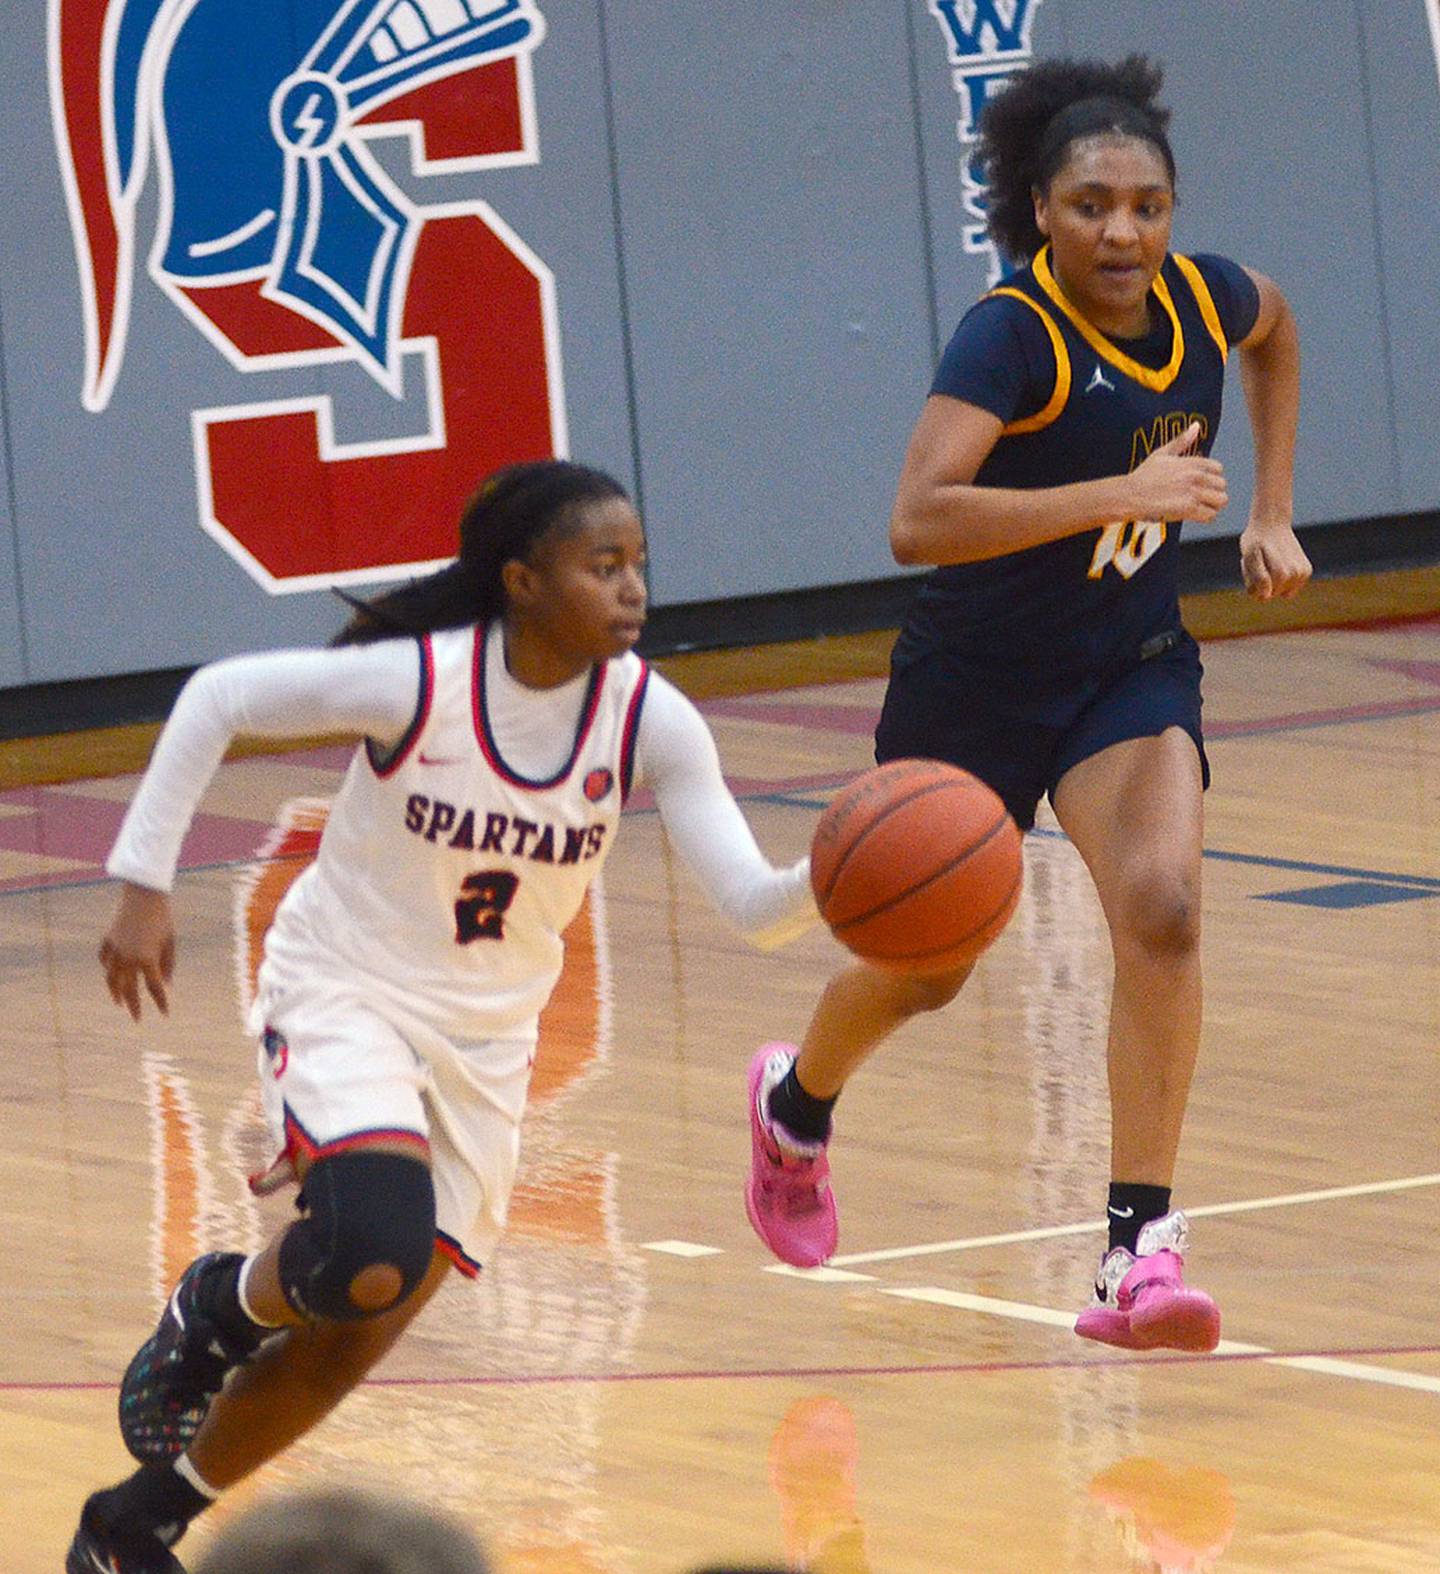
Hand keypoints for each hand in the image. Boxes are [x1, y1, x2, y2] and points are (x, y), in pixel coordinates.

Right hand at [100, 882, 175, 1019]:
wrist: (144, 895)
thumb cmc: (162, 918)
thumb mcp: (170, 942)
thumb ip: (168, 965)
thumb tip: (166, 985)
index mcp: (147, 959)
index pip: (154, 987)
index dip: (160, 1002)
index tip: (165, 1014)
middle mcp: (128, 958)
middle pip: (130, 988)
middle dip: (134, 1005)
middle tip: (137, 1018)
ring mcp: (115, 950)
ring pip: (112, 978)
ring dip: (116, 992)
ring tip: (119, 1003)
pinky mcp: (108, 940)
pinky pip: (105, 960)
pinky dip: (108, 969)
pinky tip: (111, 976)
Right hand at [1127, 422, 1228, 522]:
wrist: (1131, 495)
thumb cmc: (1143, 476)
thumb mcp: (1162, 453)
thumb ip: (1182, 440)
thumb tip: (1196, 426)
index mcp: (1192, 462)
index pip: (1218, 469)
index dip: (1212, 477)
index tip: (1202, 483)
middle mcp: (1196, 477)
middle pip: (1222, 485)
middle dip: (1213, 492)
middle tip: (1201, 497)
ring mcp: (1193, 493)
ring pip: (1220, 501)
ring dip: (1213, 505)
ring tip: (1201, 506)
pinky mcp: (1189, 509)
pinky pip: (1210, 515)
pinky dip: (1205, 516)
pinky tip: (1195, 514)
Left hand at [1239, 519, 1310, 600]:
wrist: (1272, 523)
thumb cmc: (1256, 541)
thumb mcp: (1249, 556)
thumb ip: (1257, 578)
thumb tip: (1266, 596)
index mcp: (1280, 575)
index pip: (1260, 596)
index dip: (1252, 583)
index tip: (1253, 565)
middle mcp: (1294, 575)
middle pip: (1269, 594)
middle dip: (1260, 582)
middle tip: (1259, 561)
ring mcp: (1302, 574)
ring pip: (1280, 592)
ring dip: (1271, 580)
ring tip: (1268, 561)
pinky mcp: (1306, 571)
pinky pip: (1289, 587)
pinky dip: (1282, 578)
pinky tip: (1279, 562)